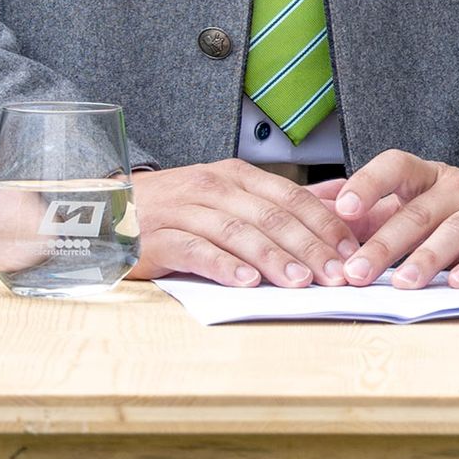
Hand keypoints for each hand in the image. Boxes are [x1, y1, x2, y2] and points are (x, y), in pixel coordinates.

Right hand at [128, 160, 357, 287]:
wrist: (106, 211)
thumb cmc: (178, 209)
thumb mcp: (230, 195)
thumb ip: (281, 201)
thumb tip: (341, 201)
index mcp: (236, 176)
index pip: (291, 197)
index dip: (325, 225)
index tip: (351, 252)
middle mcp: (212, 187)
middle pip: (270, 216)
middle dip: (309, 247)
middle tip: (336, 274)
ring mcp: (182, 210)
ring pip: (237, 232)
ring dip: (273, 259)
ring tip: (300, 281)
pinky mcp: (156, 238)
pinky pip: (195, 250)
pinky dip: (224, 266)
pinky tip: (247, 282)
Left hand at [327, 153, 458, 287]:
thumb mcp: (422, 206)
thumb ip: (372, 209)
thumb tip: (311, 208)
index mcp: (432, 178)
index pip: (397, 166)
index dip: (369, 183)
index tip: (342, 209)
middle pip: (420, 210)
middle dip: (385, 244)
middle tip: (355, 273)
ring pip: (457, 229)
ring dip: (428, 257)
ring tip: (404, 284)